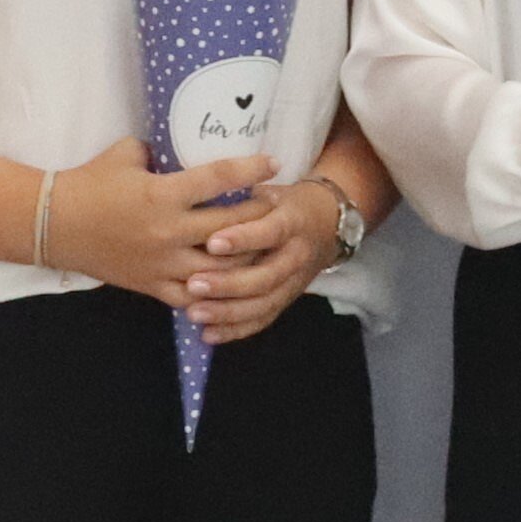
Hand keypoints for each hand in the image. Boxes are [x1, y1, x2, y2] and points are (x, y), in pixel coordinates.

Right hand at [42, 137, 280, 304]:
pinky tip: (234, 282)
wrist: (53, 224)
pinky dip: (216, 292)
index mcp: (162, 194)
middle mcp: (168, 232)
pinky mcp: (152, 285)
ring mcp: (162, 263)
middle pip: (231, 227)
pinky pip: (194, 296)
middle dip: (261, 215)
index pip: (219, 179)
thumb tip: (186, 141)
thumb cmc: (89, 183)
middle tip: (277, 203)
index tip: (274, 163)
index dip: (251, 169)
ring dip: (246, 255)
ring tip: (263, 243)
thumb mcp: (126, 153)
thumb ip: (161, 148)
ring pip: (220, 267)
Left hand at [183, 172, 346, 347]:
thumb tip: (197, 187)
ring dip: (228, 312)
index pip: (269, 232)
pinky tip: (208, 334)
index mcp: (293, 220)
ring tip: (194, 312)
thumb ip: (241, 195)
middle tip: (193, 284)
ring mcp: (294, 281)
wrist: (327, 223)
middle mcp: (297, 254)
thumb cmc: (283, 202)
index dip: (243, 238)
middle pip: (266, 276)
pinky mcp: (287, 300)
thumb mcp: (270, 190)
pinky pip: (262, 320)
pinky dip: (236, 329)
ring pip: (263, 303)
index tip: (211, 242)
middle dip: (229, 283)